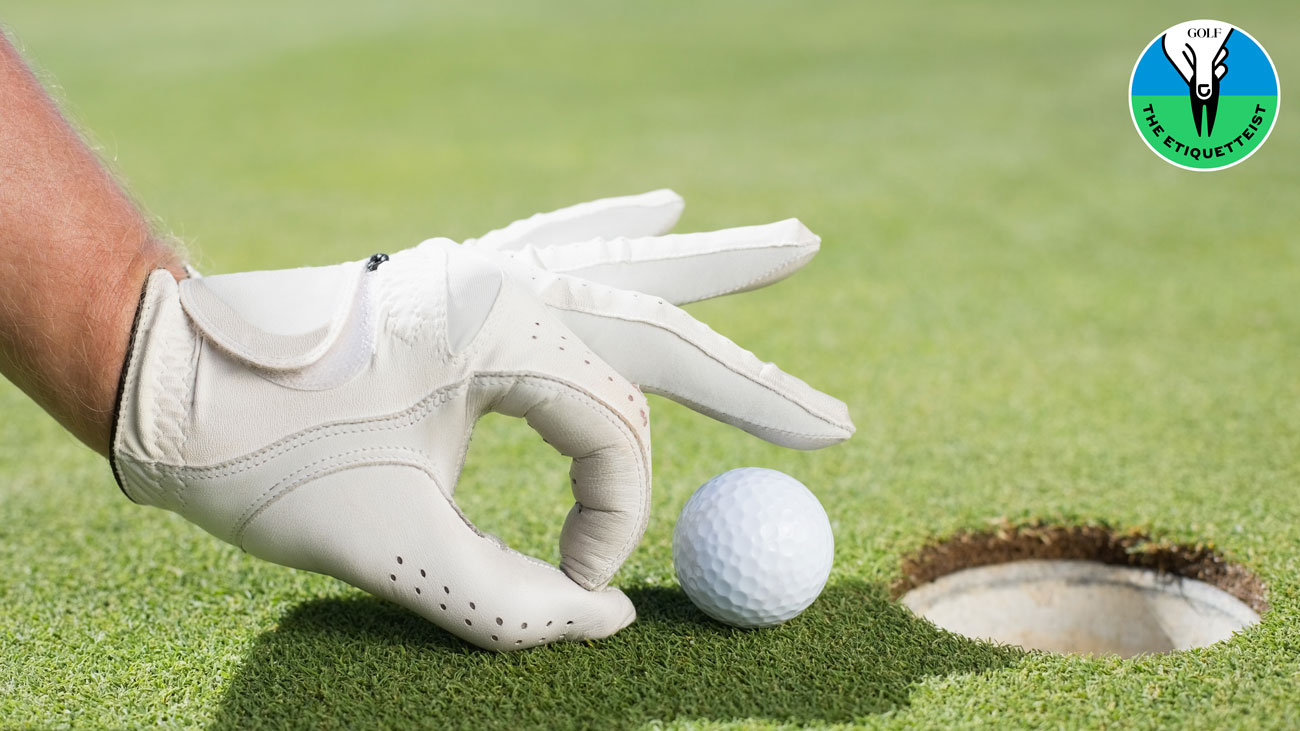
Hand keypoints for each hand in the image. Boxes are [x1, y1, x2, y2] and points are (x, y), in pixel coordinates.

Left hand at [111, 190, 852, 649]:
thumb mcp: (390, 547)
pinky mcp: (457, 279)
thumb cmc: (264, 461)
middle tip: (837, 426)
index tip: (576, 585)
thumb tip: (609, 621)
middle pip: (663, 332)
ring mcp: (482, 268)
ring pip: (626, 263)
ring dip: (714, 265)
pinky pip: (556, 243)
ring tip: (798, 243)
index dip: (612, 524)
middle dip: (756, 386)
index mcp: (500, 330)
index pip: (612, 439)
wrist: (163, 384)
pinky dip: (615, 229)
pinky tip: (663, 206)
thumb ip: (507, 600)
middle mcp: (506, 280)